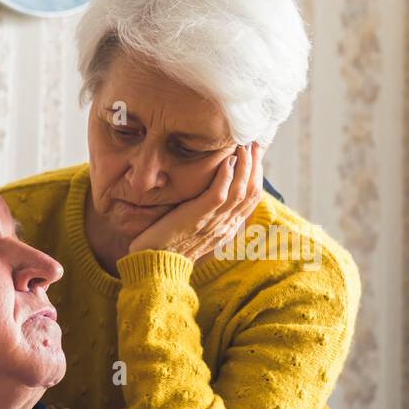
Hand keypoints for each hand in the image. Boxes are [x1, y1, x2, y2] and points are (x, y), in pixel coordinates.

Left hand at [127, 141, 263, 261]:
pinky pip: (219, 196)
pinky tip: (227, 160)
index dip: (256, 175)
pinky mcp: (197, 220)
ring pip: (240, 192)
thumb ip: (204, 213)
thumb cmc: (166, 247)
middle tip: (255, 143)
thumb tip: (208, 194)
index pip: (250, 199)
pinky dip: (225, 177)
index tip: (256, 155)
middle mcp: (225, 226)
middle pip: (251, 192)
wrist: (152, 266)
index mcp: (226, 229)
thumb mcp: (193, 228)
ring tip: (244, 145)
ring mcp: (213, 224)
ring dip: (245, 166)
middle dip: (255, 165)